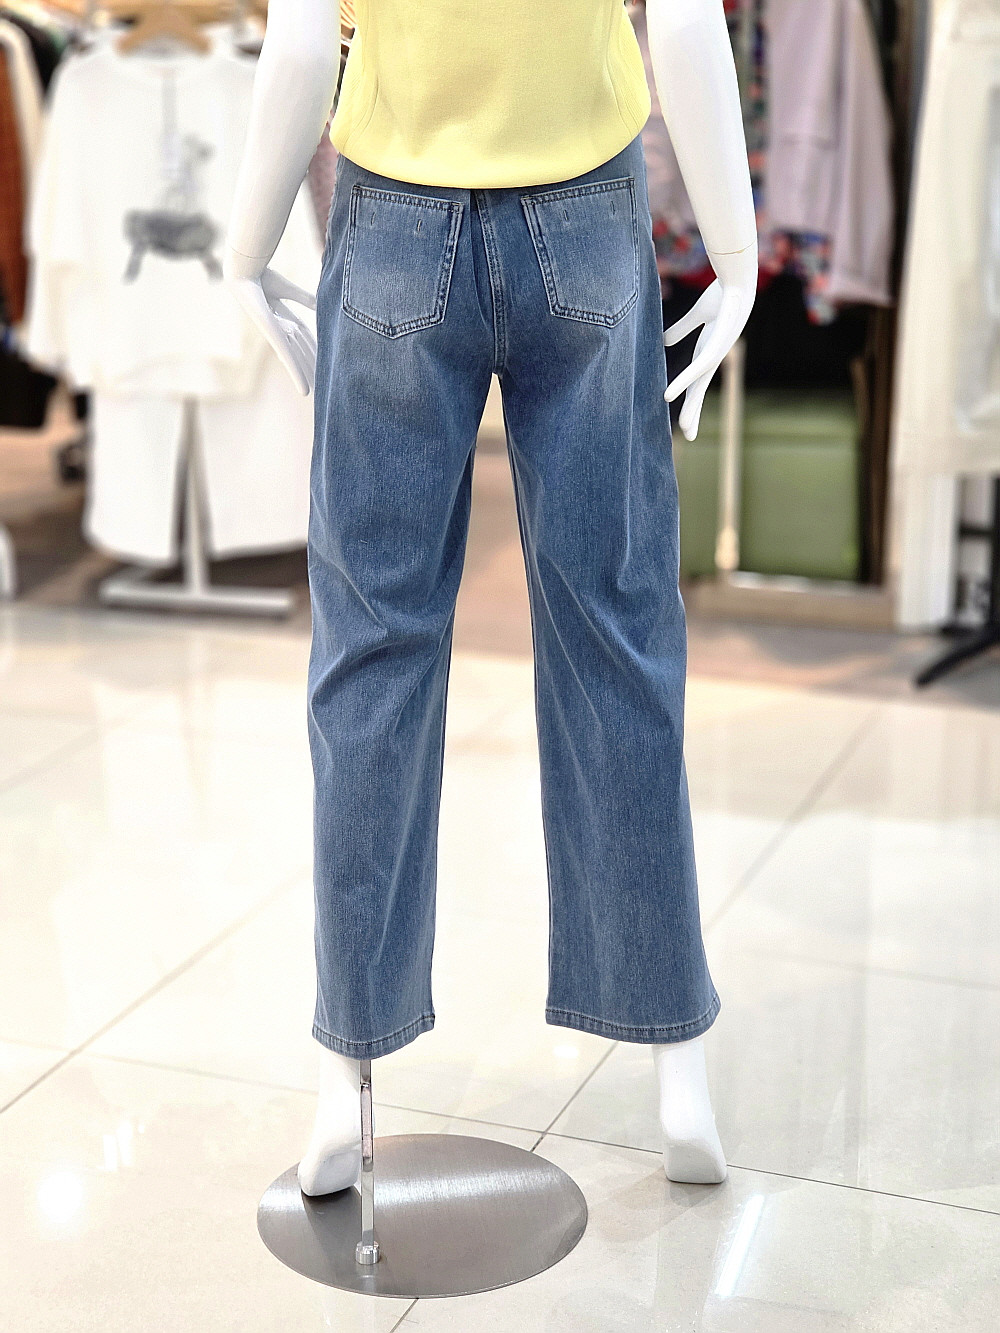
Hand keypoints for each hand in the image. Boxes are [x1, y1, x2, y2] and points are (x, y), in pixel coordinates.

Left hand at [223, 250, 317, 395]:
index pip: (302, 336)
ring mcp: (275, 335)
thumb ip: (304, 298)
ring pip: (296, 361)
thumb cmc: (261, 277)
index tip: (323, 359)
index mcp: (280, 317)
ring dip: (305, 377)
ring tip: (314, 395)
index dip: (313, 348)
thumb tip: (319, 303)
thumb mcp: (288, 289)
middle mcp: (277, 330)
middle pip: (298, 351)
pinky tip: (304, 392)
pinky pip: (289, 359)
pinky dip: (297, 376)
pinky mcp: (273, 338)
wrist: (246, 273)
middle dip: (308, 366)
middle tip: (320, 383)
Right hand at [663, 243, 756, 440]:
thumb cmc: (722, 295)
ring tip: (684, 429)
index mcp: (708, 352)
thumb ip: (680, 329)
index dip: (690, 400)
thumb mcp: (697, 316)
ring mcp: (717, 353)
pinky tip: (668, 396)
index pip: (696, 382)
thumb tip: (663, 342)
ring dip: (691, 407)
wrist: (738, 280)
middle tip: (689, 435)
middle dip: (694, 412)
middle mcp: (713, 357)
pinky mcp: (716, 345)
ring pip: (700, 386)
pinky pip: (696, 368)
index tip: (687, 419)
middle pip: (699, 390)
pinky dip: (682, 382)